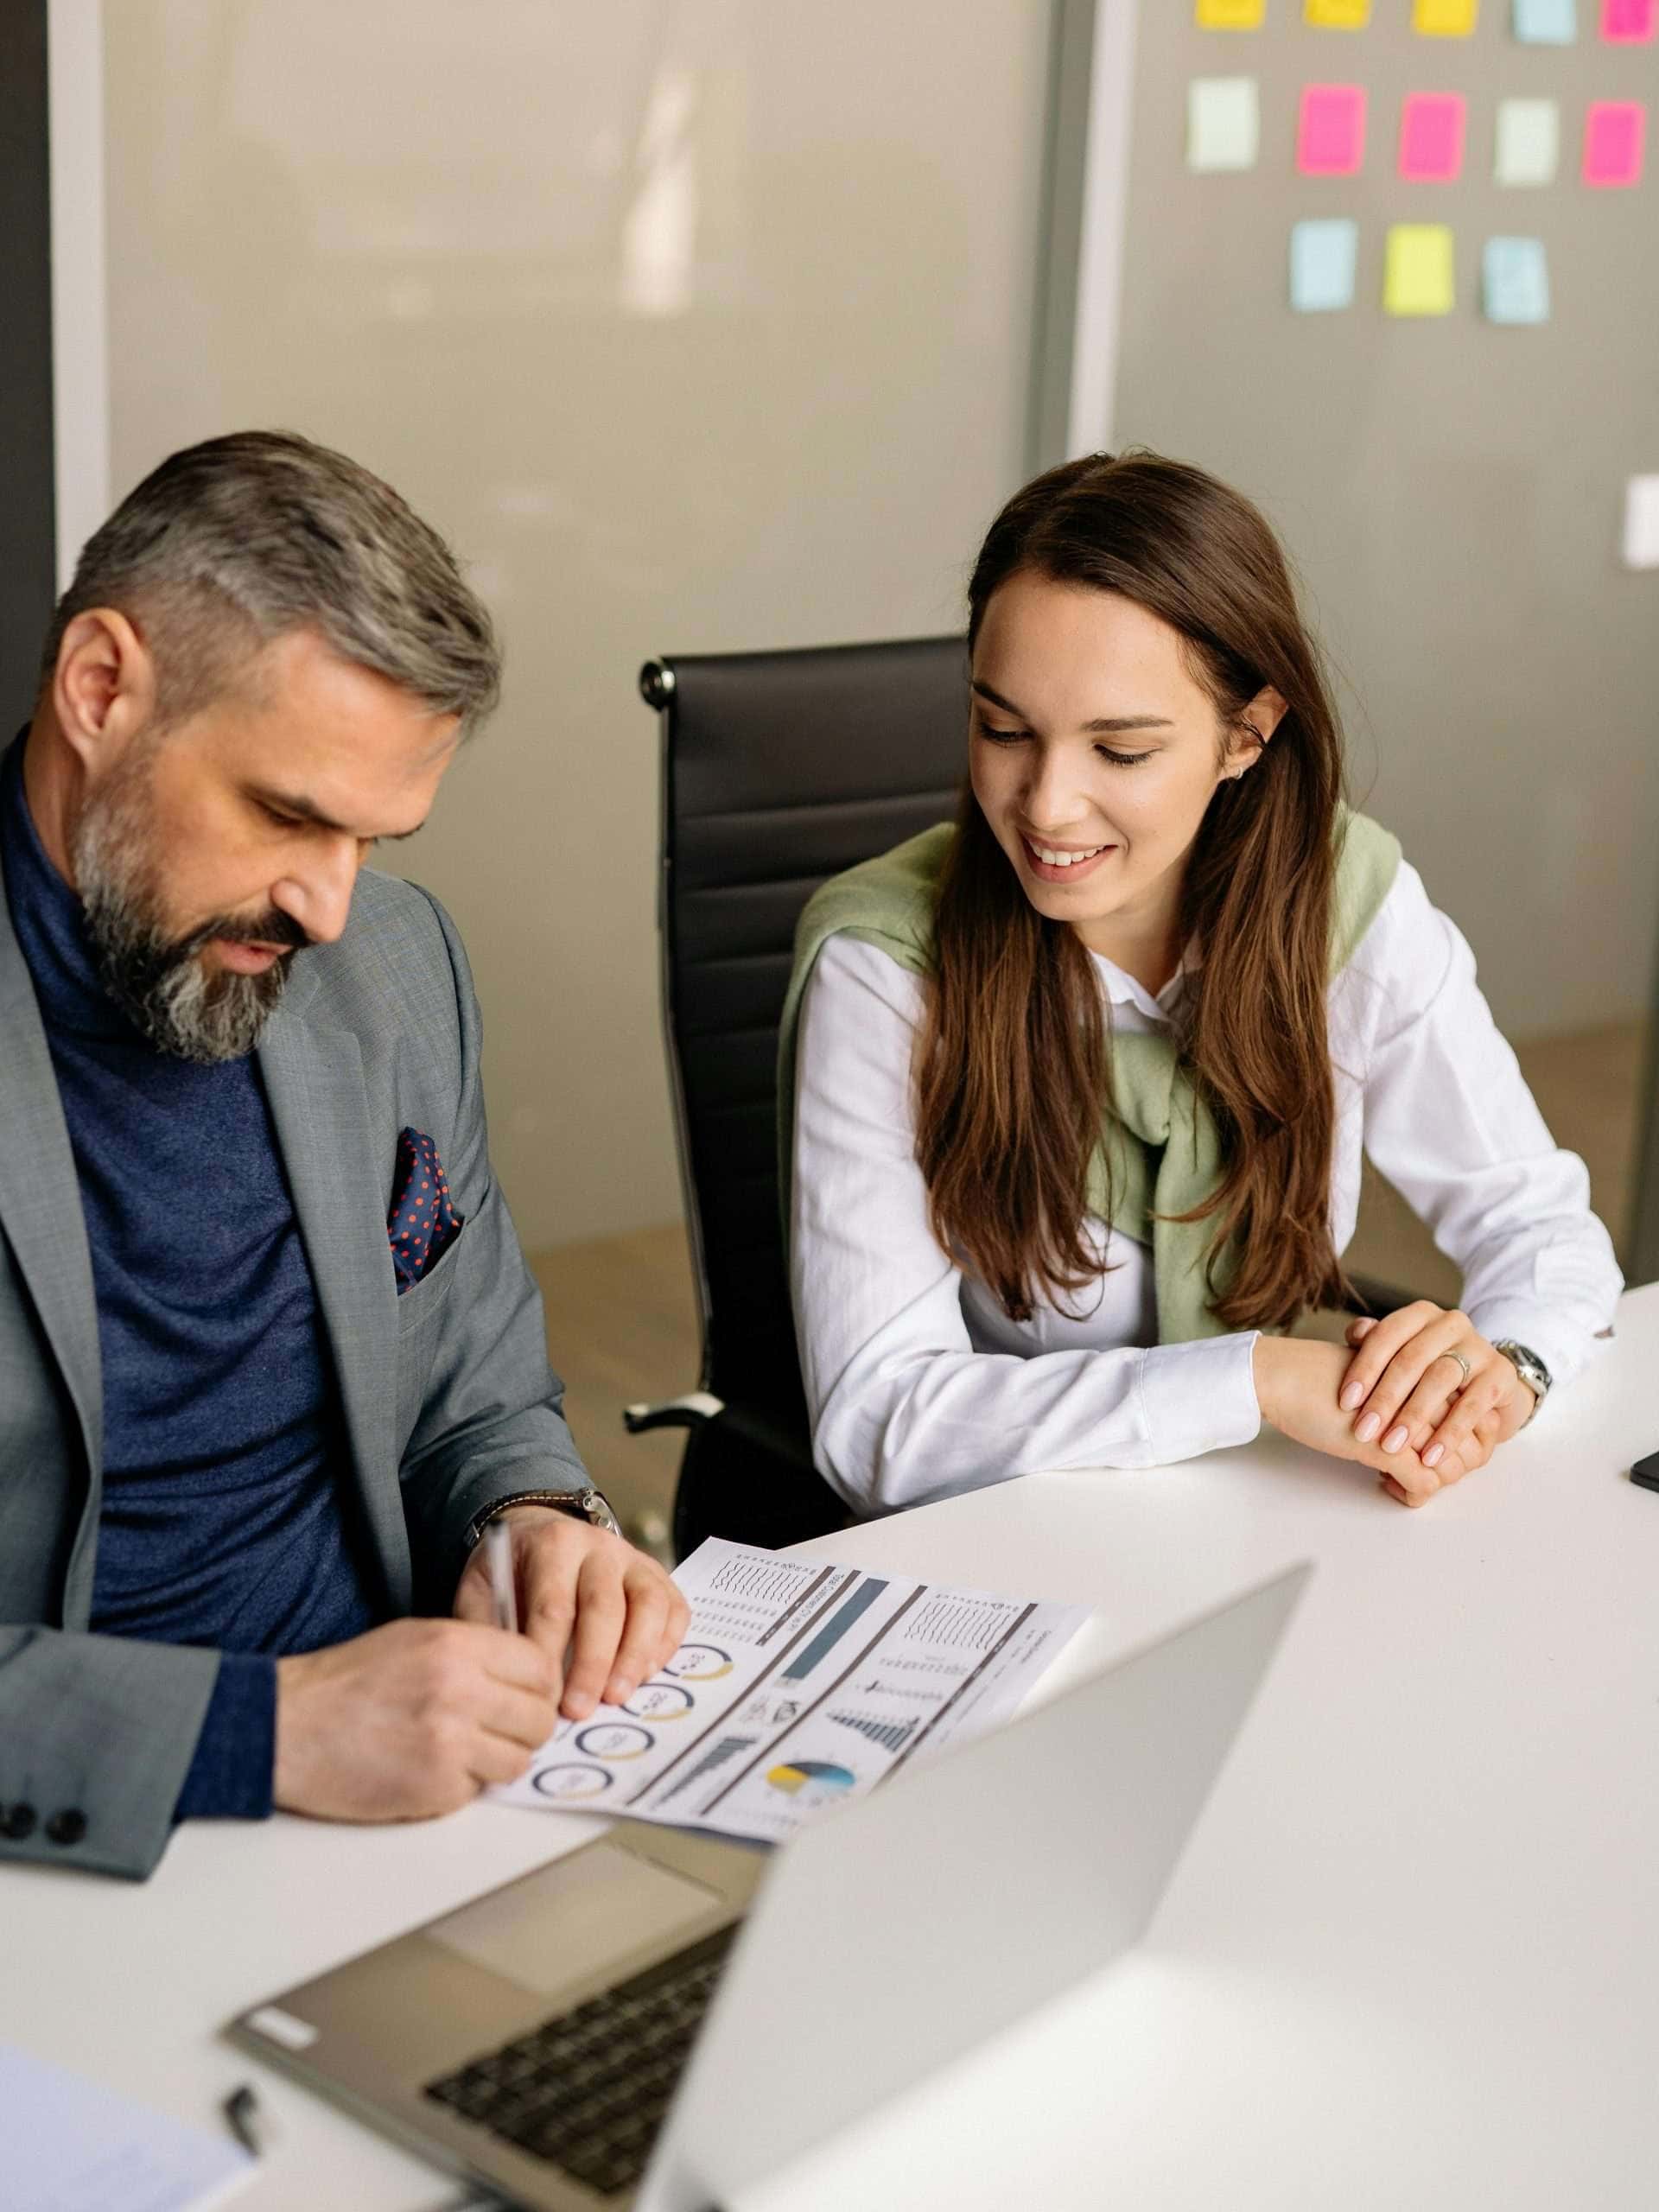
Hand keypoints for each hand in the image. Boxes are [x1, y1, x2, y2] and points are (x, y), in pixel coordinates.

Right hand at [274, 1618, 559, 1821]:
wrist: (286, 1725)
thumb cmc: (344, 1682)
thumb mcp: (414, 1638)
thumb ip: (473, 1652)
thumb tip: (523, 1674)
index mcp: (457, 1647)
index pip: (542, 1668)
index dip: (540, 1687)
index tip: (529, 1696)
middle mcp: (460, 1692)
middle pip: (539, 1720)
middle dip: (525, 1729)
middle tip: (500, 1730)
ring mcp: (448, 1744)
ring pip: (516, 1762)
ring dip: (497, 1762)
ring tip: (462, 1751)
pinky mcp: (433, 1789)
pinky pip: (476, 1792)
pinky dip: (460, 1786)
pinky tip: (428, 1769)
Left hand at [453, 1510, 689, 1721]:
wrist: (540, 1532)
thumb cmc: (511, 1572)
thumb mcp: (484, 1588)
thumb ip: (492, 1627)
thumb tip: (506, 1680)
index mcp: (552, 1544)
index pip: (554, 1605)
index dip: (550, 1655)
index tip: (541, 1697)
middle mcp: (598, 1545)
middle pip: (603, 1606)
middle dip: (593, 1664)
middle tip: (579, 1710)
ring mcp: (633, 1559)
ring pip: (648, 1604)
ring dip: (634, 1657)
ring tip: (616, 1697)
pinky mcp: (657, 1576)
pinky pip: (674, 1608)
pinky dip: (665, 1645)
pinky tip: (646, 1676)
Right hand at [1252, 1335, 1497, 1507]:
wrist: (1286, 1378)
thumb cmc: (1323, 1377)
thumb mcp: (1380, 1378)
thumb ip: (1409, 1391)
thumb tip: (1428, 1424)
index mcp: (1431, 1372)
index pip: (1477, 1417)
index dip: (1464, 1443)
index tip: (1435, 1452)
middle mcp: (1433, 1395)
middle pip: (1472, 1445)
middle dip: (1451, 1466)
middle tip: (1419, 1470)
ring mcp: (1415, 1423)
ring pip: (1452, 1468)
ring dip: (1432, 1481)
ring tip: (1398, 1477)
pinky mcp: (1391, 1448)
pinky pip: (1425, 1486)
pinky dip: (1410, 1495)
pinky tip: (1386, 1486)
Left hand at [1339, 1303, 1532, 1498]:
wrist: (1484, 1384)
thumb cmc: (1426, 1372)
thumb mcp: (1399, 1356)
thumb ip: (1372, 1344)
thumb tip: (1355, 1334)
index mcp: (1420, 1315)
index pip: (1387, 1335)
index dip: (1364, 1368)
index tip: (1345, 1402)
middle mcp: (1451, 1324)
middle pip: (1412, 1359)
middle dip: (1384, 1398)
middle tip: (1363, 1431)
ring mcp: (1479, 1347)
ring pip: (1441, 1379)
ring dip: (1413, 1416)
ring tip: (1391, 1446)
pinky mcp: (1501, 1375)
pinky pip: (1473, 1405)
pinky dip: (1449, 1433)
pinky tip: (1430, 1457)